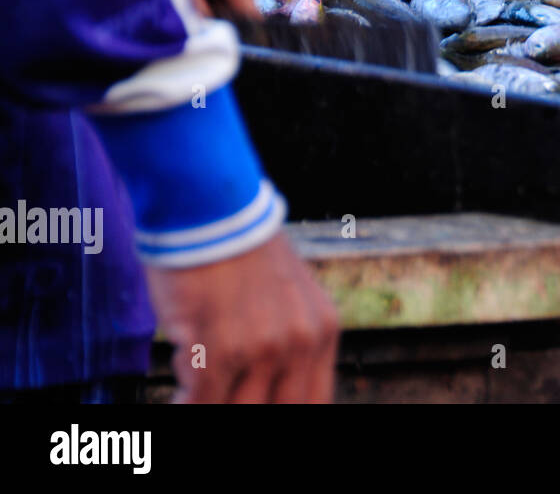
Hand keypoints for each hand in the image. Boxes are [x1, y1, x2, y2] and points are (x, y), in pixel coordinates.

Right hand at [146, 233, 339, 402]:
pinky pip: (202, 401)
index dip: (284, 411)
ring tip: (197, 376)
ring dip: (211, 398)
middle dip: (242, 408)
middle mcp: (301, 341)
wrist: (208, 207)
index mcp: (322, 329)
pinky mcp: (222, 348)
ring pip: (237, 409)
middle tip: (220, 396)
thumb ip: (288, 341)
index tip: (252, 403)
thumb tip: (269, 391)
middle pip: (279, 411)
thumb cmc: (235, 251)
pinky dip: (186, 403)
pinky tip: (178, 389)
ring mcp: (264, 347)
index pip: (314, 402)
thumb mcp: (286, 295)